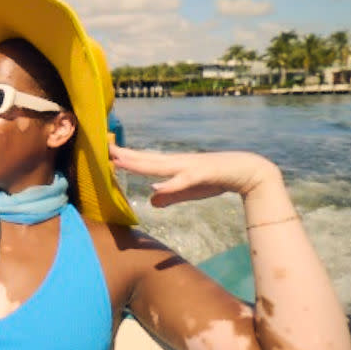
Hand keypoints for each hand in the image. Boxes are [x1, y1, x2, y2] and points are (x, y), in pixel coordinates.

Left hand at [109, 143, 278, 207]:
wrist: (247, 170)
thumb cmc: (216, 179)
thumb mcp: (189, 191)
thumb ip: (170, 195)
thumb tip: (152, 200)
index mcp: (174, 166)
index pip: (145, 162)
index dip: (126, 158)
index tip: (106, 154)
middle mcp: (178, 162)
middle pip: (147, 159)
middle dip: (125, 155)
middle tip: (103, 149)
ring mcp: (189, 167)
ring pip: (159, 166)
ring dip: (139, 164)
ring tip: (120, 160)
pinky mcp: (203, 174)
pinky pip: (183, 180)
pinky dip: (169, 183)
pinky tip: (155, 185)